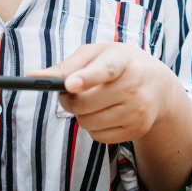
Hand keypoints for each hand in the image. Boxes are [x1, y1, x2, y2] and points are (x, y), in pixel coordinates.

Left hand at [28, 42, 178, 143]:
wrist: (159, 87)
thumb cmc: (120, 64)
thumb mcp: (98, 54)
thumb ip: (67, 64)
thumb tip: (31, 75)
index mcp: (124, 61)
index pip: (105, 70)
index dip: (86, 78)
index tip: (69, 85)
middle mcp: (134, 87)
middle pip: (85, 103)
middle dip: (68, 100)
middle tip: (68, 91)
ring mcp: (137, 111)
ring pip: (88, 122)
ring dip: (80, 114)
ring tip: (90, 101)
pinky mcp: (137, 130)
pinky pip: (98, 136)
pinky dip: (93, 127)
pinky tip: (102, 113)